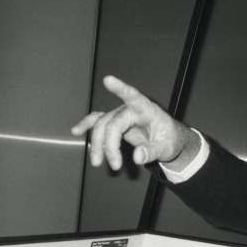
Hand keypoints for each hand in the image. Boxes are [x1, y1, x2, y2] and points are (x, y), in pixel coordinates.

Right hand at [71, 76, 199, 170]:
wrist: (168, 140)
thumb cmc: (169, 140)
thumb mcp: (167, 149)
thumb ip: (153, 152)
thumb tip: (137, 156)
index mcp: (148, 111)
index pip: (134, 97)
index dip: (121, 89)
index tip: (108, 80)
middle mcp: (131, 110)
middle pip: (112, 123)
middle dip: (109, 146)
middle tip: (116, 166)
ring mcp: (121, 114)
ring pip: (102, 125)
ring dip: (97, 144)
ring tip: (97, 163)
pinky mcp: (115, 122)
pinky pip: (98, 121)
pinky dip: (87, 125)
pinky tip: (76, 131)